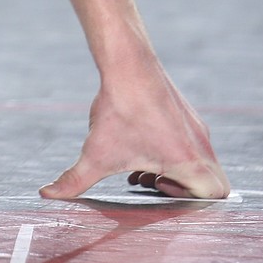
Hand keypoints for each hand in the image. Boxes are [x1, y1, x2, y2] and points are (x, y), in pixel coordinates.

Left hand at [39, 68, 230, 201]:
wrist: (127, 63)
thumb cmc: (118, 110)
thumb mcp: (95, 153)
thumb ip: (74, 181)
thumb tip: (48, 195)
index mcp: (189, 161)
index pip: (214, 196)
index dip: (188, 199)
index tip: (155, 186)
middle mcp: (201, 145)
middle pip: (214, 183)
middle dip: (184, 189)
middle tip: (152, 181)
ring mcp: (197, 128)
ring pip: (201, 161)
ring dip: (174, 169)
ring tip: (140, 165)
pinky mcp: (187, 114)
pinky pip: (192, 142)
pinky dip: (172, 150)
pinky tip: (140, 142)